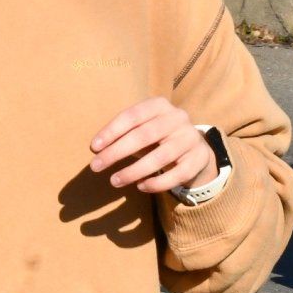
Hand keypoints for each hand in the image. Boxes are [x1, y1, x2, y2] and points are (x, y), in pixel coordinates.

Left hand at [91, 97, 218, 195]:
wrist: (194, 147)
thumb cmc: (157, 137)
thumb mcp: (142, 129)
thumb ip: (123, 135)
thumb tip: (97, 148)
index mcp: (160, 105)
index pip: (133, 115)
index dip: (112, 131)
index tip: (94, 147)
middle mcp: (178, 118)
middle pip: (145, 135)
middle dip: (117, 151)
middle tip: (96, 166)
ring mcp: (190, 138)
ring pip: (161, 156)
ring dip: (134, 171)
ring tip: (114, 181)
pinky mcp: (198, 159)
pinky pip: (177, 174)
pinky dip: (157, 183)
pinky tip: (141, 186)